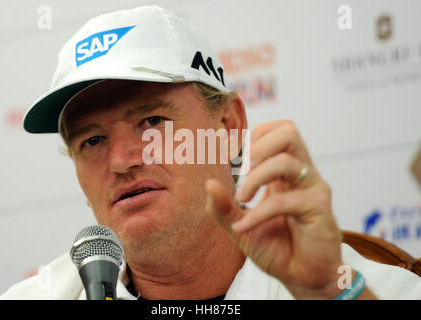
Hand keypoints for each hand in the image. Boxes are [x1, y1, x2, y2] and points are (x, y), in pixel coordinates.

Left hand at [206, 119, 343, 298]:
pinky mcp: (319, 209)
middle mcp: (301, 175)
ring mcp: (313, 189)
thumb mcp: (241, 227)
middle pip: (289, 131)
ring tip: (240, 198)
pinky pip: (284, 201)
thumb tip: (208, 183)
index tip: (230, 158)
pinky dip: (257, 214)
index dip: (252, 137)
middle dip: (257, 145)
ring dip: (254, 178)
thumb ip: (223, 207)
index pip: (276, 131)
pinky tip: (242, 228)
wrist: (303, 278)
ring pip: (285, 161)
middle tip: (240, 169)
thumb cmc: (277, 249)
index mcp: (284, 173)